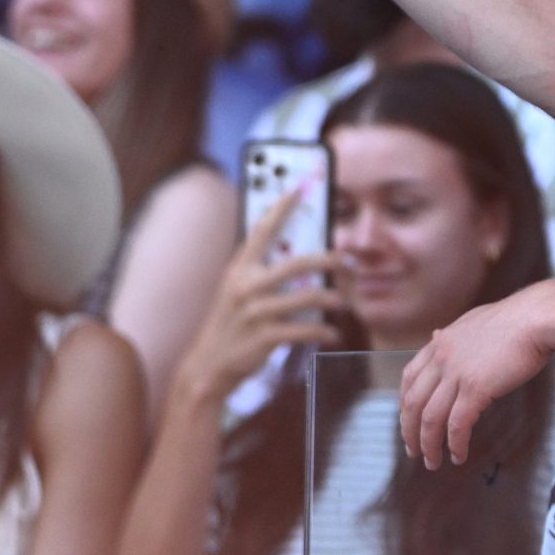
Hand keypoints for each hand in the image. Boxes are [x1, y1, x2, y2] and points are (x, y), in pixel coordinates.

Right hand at [170, 189, 345, 410]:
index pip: (261, 231)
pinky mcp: (264, 337)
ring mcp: (256, 312)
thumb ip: (258, 272)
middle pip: (297, 262)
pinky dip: (324, 332)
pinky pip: (305, 329)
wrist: (207, 367)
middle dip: (329, 259)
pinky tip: (333, 335)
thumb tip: (297, 256)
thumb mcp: (235, 292)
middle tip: (347, 260)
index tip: (299, 188)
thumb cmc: (229, 325)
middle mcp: (246, 286)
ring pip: (308, 296)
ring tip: (343, 303)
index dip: (280, 207)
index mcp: (239, 270)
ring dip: (333, 300)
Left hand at [398, 288, 554, 470]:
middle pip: (413, 403)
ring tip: (433, 461)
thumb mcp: (473, 322)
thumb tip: (435, 335)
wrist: (536, 318)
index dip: (405, 404)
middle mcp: (442, 359)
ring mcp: (457, 374)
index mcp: (440, 343)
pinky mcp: (476, 389)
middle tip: (414, 450)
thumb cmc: (515, 319)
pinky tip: (458, 454)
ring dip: (429, 445)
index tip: (408, 420)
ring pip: (431, 419)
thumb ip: (451, 335)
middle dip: (410, 432)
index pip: (409, 378)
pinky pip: (458, 424)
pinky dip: (455, 444)